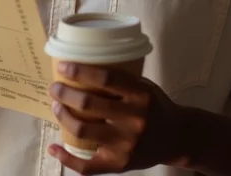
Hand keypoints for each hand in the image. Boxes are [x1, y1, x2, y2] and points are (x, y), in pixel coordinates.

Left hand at [48, 62, 185, 173]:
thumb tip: (82, 67)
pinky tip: (53, 147)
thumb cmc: (155, 106)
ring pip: (84, 130)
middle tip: (54, 87)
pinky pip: (88, 165)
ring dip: (63, 116)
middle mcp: (134, 120)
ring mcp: (126, 145)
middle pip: (90, 104)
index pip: (107, 79)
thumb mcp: (144, 87)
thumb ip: (120, 80)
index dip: (81, 71)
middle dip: (65, 94)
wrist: (177, 138)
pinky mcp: (120, 164)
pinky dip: (67, 157)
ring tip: (55, 106)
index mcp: (141, 95)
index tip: (64, 66)